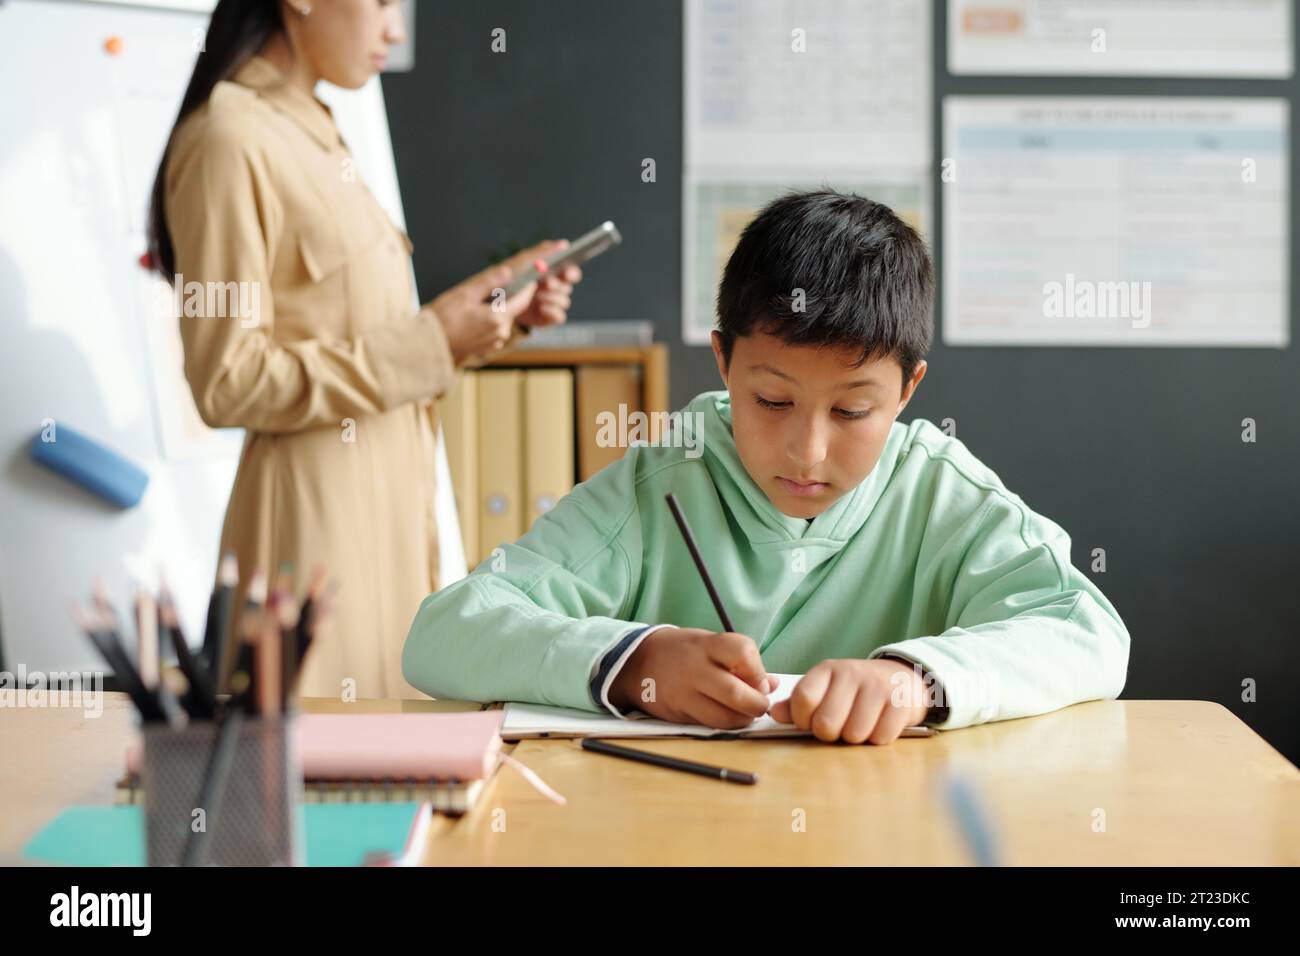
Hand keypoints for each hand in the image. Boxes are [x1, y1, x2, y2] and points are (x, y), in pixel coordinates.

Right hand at [429, 260, 532, 366]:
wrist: (430, 344)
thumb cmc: (444, 318)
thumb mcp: (466, 294)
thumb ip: (490, 283)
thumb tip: (508, 272)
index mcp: (498, 318)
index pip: (523, 301)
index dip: (528, 289)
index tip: (531, 279)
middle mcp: (501, 332)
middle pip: (513, 310)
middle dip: (508, 298)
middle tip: (496, 287)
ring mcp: (494, 342)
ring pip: (503, 320)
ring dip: (497, 310)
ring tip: (480, 302)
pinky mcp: (486, 348)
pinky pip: (494, 330)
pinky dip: (490, 322)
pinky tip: (474, 317)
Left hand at [514, 239, 581, 329]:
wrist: (497, 302)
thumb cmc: (512, 278)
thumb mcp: (524, 262)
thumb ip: (543, 252)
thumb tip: (564, 243)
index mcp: (552, 273)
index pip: (571, 272)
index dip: (572, 272)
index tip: (566, 272)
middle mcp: (555, 288)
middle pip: (568, 286)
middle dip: (558, 285)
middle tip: (547, 283)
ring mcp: (552, 303)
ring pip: (565, 301)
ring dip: (552, 297)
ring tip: (537, 296)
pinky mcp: (548, 317)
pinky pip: (560, 316)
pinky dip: (552, 311)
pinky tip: (541, 308)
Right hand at [608, 627, 781, 729]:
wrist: (638, 661)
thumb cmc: (685, 651)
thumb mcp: (710, 644)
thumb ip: (741, 662)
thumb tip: (773, 685)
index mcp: (706, 645)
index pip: (743, 653)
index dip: (759, 670)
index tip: (760, 678)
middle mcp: (694, 669)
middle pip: (736, 694)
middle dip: (757, 704)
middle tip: (760, 703)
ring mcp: (684, 694)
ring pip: (724, 718)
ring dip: (743, 720)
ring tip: (745, 712)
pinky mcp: (678, 714)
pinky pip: (708, 726)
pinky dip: (724, 725)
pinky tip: (726, 716)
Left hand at [768, 658, 928, 744]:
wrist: (903, 677)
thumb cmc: (856, 689)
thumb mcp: (826, 688)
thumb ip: (798, 702)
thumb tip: (774, 714)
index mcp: (827, 670)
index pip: (803, 699)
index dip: (802, 720)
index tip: (810, 722)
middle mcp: (851, 674)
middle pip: (825, 724)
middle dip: (829, 734)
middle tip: (838, 727)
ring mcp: (877, 687)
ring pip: (853, 735)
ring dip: (855, 738)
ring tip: (860, 725)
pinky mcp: (900, 703)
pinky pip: (880, 738)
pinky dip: (878, 739)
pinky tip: (879, 725)